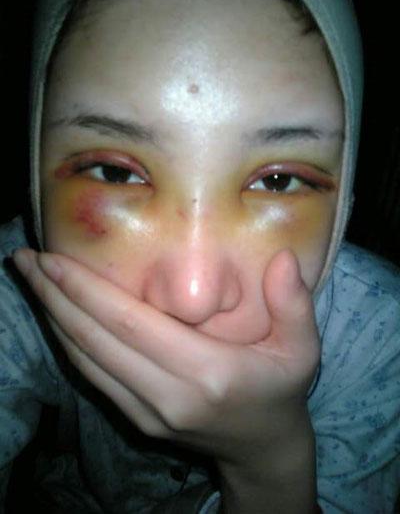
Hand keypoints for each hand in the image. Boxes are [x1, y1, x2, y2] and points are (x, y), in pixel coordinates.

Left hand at [13, 247, 319, 465]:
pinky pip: (93, 377)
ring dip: (54, 318)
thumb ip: (294, 304)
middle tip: (26, 259)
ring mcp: (148, 412)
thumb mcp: (302, 349)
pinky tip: (58, 316)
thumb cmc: (281, 390)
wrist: (262, 449)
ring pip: (85, 360)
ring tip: (34, 280)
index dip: (87, 290)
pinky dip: (69, 343)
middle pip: (96, 339)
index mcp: (207, 373)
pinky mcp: (138, 419)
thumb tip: (283, 257)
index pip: (131, 324)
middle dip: (55, 296)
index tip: (53, 258)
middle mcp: (169, 395)